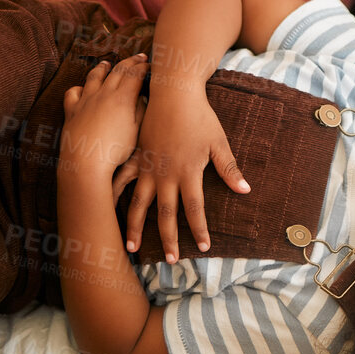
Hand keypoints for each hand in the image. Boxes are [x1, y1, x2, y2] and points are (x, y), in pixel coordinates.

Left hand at [59, 56, 146, 179]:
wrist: (86, 162)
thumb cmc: (115, 151)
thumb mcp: (137, 132)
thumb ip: (140, 111)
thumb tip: (142, 97)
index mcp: (122, 99)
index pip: (135, 75)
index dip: (143, 67)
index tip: (149, 64)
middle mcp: (103, 94)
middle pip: (118, 71)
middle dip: (130, 62)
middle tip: (138, 57)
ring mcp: (86, 100)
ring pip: (94, 77)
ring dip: (103, 67)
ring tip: (107, 63)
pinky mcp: (72, 110)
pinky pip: (73, 92)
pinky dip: (79, 87)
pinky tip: (82, 88)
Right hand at [124, 93, 247, 263]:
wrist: (173, 92)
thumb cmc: (200, 116)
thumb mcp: (219, 143)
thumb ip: (229, 169)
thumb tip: (245, 190)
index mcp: (188, 172)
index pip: (195, 208)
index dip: (199, 229)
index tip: (203, 247)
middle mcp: (165, 174)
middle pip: (166, 214)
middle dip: (168, 238)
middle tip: (170, 260)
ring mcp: (147, 167)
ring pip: (138, 203)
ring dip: (134, 227)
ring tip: (130, 247)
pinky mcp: (135, 157)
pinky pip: (122, 180)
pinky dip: (115, 196)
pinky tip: (109, 211)